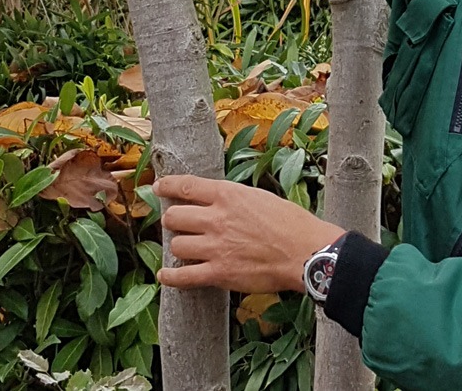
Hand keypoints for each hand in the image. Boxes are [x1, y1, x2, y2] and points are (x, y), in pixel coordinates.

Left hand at [154, 175, 345, 293]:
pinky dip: (170, 276)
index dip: (167, 185)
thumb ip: (232, 199)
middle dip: (172, 219)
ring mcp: (215, 247)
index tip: (158, 186)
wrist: (303, 251)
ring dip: (179, 246)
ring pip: (176, 245)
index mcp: (227, 195)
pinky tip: (165, 274)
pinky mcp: (218, 273)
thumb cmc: (289, 222)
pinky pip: (183, 276)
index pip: (185, 186)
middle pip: (174, 216)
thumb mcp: (259, 197)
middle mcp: (216, 219)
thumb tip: (215, 202)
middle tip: (176, 223)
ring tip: (185, 247)